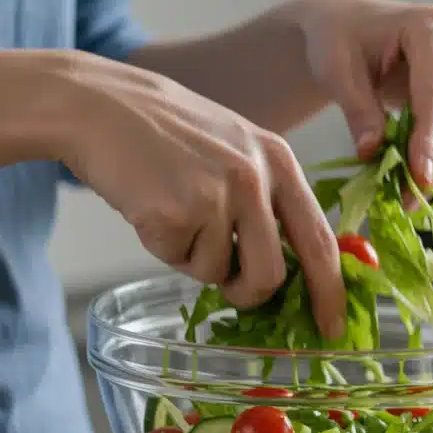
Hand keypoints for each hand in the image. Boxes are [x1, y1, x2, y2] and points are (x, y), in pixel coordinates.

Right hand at [50, 51, 345, 337]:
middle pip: (270, 275)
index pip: (318, 240)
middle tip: (229, 285)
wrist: (101, 105)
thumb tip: (287, 272)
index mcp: (278, 161)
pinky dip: (163, 247)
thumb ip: (268, 200)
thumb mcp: (237, 149)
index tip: (331, 327)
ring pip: (218, 274)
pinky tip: (151, 206)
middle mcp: (254, 177)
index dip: (329, 291)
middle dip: (248, 293)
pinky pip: (178, 262)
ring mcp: (215, 194)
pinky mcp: (174, 212)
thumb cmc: (167, 132)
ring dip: (195, 261)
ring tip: (176, 214)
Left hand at [297, 0, 432, 190]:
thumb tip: (371, 153)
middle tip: (409, 200)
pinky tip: (413, 179)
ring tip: (407, 197)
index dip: (428, 138)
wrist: (348, 27)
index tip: (419, 176)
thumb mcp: (337, 70)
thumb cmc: (338, 39)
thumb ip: (358, 109)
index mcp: (431, 27)